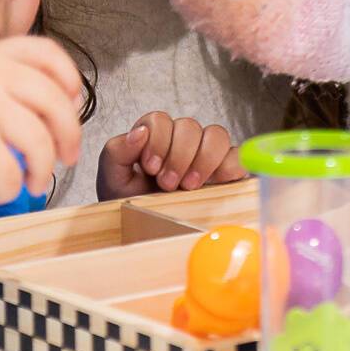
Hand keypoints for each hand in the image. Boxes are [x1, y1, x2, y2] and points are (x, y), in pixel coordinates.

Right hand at [0, 36, 83, 205]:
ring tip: (33, 183)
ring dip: (42, 170)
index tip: (72, 104)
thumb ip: (3, 81)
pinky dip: (10, 189)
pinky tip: (0, 192)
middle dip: (69, 135)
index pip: (47, 54)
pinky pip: (9, 172)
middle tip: (66, 157)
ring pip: (38, 141)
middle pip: (54, 102)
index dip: (69, 80)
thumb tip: (63, 102)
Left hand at [96, 112, 247, 199]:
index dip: (157, 140)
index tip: (150, 168)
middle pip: (189, 126)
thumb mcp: (113, 179)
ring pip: (216, 135)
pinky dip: (229, 166)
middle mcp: (182, 140)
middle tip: (167, 183)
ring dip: (202, 160)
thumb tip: (139, 133)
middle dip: (178, 156)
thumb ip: (117, 152)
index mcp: (154, 137)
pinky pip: (236, 156)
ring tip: (189, 186)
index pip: (160, 119)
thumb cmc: (130, 203)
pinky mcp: (227, 170)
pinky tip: (215, 183)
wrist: (146, 231)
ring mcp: (206, 153)